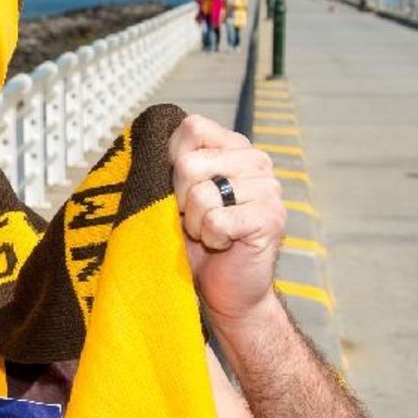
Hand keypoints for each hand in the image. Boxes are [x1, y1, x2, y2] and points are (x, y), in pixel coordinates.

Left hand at [169, 115, 285, 333]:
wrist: (224, 289)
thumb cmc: (194, 240)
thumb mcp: (174, 195)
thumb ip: (169, 162)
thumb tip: (146, 139)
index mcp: (233, 147)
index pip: (192, 128)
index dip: (170, 160)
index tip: (176, 190)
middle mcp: (255, 161)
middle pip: (188, 163)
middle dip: (178, 199)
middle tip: (194, 219)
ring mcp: (268, 188)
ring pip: (201, 194)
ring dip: (195, 222)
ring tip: (209, 233)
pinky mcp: (271, 218)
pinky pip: (216, 220)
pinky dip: (210, 238)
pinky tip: (223, 244)